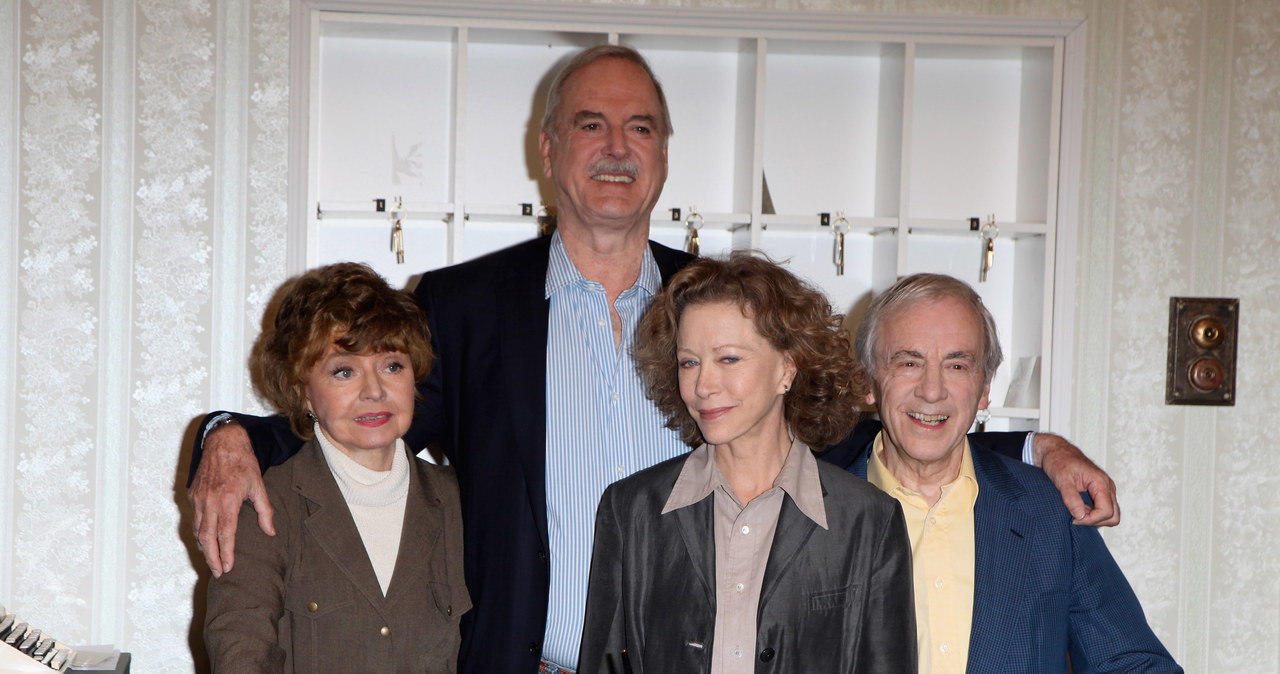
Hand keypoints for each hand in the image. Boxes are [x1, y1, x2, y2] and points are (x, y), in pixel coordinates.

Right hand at [188, 422, 273, 576]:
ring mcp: (198, 498)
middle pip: (206, 538)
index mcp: (227, 500)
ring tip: (212, 560)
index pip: (225, 535)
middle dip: (211, 558)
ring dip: (204, 548)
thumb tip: (270, 532)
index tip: (228, 568)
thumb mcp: (259, 485)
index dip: (226, 554)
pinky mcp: (192, 494)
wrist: (223, 442)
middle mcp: (209, 501)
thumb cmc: (243, 462)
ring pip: (197, 530)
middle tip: (217, 573)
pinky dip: (199, 532)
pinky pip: (194, 519)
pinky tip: (206, 539)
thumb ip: (265, 511)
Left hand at [1033, 433, 1119, 526]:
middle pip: (1113, 516)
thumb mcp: (1061, 479)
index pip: (1107, 511)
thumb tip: (1080, 516)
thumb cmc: (1058, 460)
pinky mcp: (1100, 492)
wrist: (1056, 450)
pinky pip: (1103, 509)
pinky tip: (1077, 508)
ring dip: (1094, 518)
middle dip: (1095, 521)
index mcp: (1100, 482)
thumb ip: (1071, 497)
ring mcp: (1105, 490)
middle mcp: (1107, 487)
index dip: (1091, 520)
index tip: (1073, 518)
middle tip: (1075, 516)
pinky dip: (1092, 514)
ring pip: (1110, 515)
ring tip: (1075, 510)